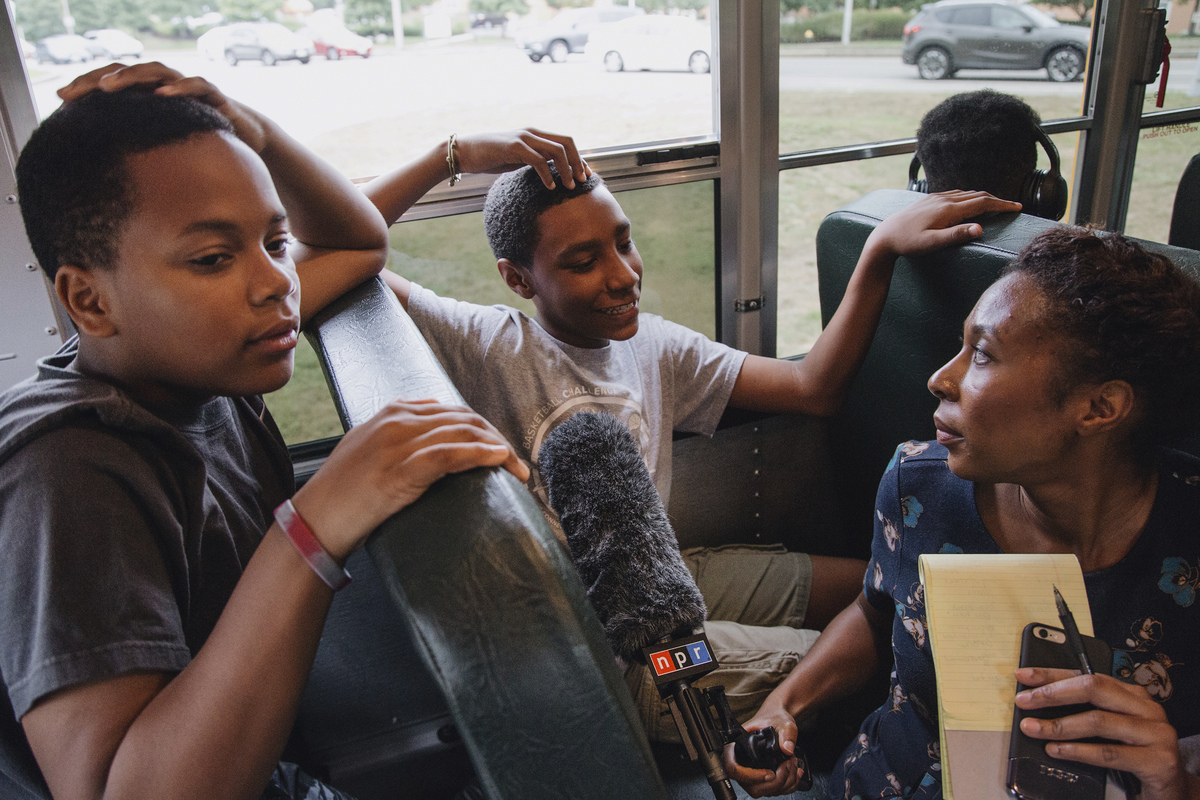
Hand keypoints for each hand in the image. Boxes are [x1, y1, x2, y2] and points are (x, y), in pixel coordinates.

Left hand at [57, 62, 269, 151]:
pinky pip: (197, 85)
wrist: (251, 139)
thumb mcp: (168, 148)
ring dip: (131, 77)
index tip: (61, 99)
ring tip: (110, 87)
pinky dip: (179, 88)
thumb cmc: (204, 145)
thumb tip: (108, 173)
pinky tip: (162, 95)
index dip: (86, 87)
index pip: (113, 82)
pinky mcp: (214, 96)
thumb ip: (144, 152)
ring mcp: (190, 88)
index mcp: (151, 96)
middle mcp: (167, 86)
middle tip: (74, 92)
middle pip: (127, 71)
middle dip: (98, 79)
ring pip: (156, 72)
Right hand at [293, 399, 528, 559]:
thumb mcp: (369, 448)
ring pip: (464, 433)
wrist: (316, 518)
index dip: (482, 429)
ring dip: (498, 449)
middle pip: (464, 419)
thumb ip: (398, 433)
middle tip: (517, 463)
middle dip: (496, 438)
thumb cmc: (343, 491)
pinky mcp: (404, 468)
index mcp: (393, 412)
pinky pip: (453, 453)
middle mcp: (399, 420)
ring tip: (518, 470)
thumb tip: (432, 428)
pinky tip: (500, 461)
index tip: (500, 449)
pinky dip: (482, 455)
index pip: (452, 410)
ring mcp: (401, 442)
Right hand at [453, 129, 588, 189]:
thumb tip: (550, 171)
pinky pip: (538, 160)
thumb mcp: (517, 159)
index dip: (579, 158)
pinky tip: (550, 187)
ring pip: (556, 150)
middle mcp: (532, 132)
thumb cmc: (490, 157)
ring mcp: (524, 138)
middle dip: (578, 162)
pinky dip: (547, 174)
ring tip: (569, 186)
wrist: (465, 152)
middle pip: (567, 142)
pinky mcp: (514, 146)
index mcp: (535, 135)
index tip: (585, 175)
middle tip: (582, 181)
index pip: (566, 142)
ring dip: (567, 169)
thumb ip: (534, 160)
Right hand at [722, 707, 805, 797]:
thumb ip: (786, 733)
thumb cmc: (775, 717)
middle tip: (787, 765)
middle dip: (774, 782)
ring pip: (763, 791)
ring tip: (792, 763)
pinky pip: (772, 791)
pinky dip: (788, 785)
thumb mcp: (783, 722)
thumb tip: (787, 749)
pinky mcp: (763, 778)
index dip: (749, 776)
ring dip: (784, 783)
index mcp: (738, 746)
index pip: (733, 769)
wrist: (780, 720)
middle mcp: (743, 761)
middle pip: (750, 786)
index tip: (769, 773)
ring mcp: (752, 772)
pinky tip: (794, 771)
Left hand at [866, 190, 1021, 260]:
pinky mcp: (929, 200)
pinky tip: (970, 202)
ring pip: (966, 193)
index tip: (1018, 207)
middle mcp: (944, 199)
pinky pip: (956, 194)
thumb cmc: (907, 243)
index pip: (982, 203)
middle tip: (1012, 206)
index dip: (1002, 204)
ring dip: (984, 197)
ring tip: (996, 204)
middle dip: (997, 200)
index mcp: (948, 209)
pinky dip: (969, 197)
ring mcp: (936, 198)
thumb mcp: (932, 243)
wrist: (884, 236)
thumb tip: (979, 228)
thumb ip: (956, 235)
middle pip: (977, 195)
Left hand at [1015, 667, 1194, 799]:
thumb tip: (1038, 703)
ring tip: (1033, 729)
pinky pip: (1110, 753)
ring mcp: (1156, 733)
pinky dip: (1078, 751)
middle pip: (1093, 689)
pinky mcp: (1158, 760)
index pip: (1087, 675)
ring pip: (1098, 721)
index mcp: (1132, 694)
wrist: (1172, 789)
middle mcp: (1147, 708)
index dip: (1052, 675)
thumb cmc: (1133, 754)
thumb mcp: (1108, 729)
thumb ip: (1083, 713)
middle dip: (1053, 694)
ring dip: (1059, 725)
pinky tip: (1057, 750)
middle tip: (1024, 701)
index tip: (1023, 676)